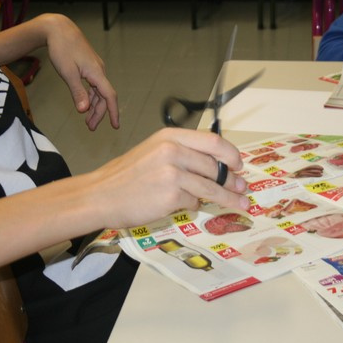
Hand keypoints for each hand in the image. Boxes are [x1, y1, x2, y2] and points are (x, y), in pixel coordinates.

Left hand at [41, 14, 119, 129]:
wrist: (59, 29)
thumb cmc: (62, 49)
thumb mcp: (68, 73)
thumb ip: (77, 92)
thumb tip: (84, 110)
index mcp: (96, 73)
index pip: (109, 96)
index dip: (113, 112)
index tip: (115, 126)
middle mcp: (99, 71)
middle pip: (103, 97)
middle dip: (99, 113)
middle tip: (90, 128)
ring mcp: (94, 69)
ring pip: (98, 92)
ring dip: (94, 107)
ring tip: (87, 121)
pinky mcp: (89, 67)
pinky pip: (93, 86)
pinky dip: (90, 97)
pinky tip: (85, 104)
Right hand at [86, 128, 250, 229]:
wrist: (99, 195)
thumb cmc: (124, 176)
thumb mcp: (152, 151)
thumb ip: (181, 153)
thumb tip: (213, 166)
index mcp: (169, 136)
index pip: (212, 141)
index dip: (230, 154)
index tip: (238, 164)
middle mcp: (173, 151)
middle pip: (215, 166)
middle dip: (232, 180)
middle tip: (242, 188)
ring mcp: (172, 173)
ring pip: (210, 187)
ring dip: (228, 197)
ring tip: (240, 204)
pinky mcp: (171, 195)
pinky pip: (194, 202)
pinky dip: (195, 205)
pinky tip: (188, 206)